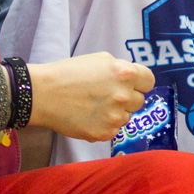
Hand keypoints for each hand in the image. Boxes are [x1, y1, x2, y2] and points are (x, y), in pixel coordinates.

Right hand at [27, 52, 154, 142]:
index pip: (149, 81)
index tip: (132, 85)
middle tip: (106, 96)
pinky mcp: (104, 133)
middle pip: (139, 101)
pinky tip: (88, 117)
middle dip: (127, 98)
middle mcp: (124, 96)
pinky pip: (113, 130)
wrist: (44, 94)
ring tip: (94, 106)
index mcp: (125, 73)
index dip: (140, 83)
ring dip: (115, 113)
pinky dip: (104, 125)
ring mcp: (115, 117)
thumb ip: (121, 69)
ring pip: (126, 117)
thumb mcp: (100, 59)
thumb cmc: (69, 73)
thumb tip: (133, 79)